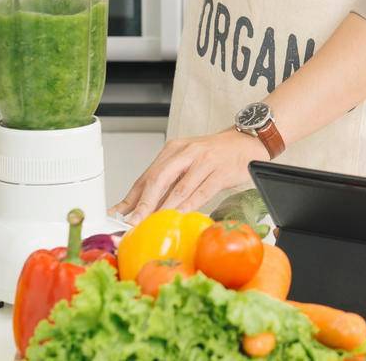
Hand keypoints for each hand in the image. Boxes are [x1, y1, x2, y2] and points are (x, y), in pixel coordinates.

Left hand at [112, 130, 263, 220]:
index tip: (119, 213)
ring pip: (179, 187)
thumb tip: (141, 205)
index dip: (132, 196)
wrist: (247, 142)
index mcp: (174, 148)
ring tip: (152, 223)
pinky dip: (189, 206)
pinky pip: (202, 192)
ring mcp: (205, 161)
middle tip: (133, 220)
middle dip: (144, 202)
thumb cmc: (215, 155)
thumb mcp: (187, 161)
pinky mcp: (221, 172)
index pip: (148, 174)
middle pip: (160, 178)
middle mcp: (188, 152)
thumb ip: (167, 180)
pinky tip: (179, 216)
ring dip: (164, 208)